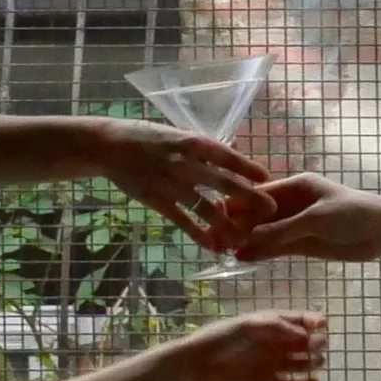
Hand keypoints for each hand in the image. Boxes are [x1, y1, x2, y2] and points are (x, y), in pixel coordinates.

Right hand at [89, 119, 267, 246]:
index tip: (267, 178)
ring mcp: (171, 184)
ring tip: (244, 239)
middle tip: (271, 209)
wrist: (109, 146)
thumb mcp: (177, 134)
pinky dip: (198, 234)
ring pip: (206, 208)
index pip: (227, 156)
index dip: (248, 168)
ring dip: (227, 225)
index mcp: (193, 143)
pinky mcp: (157, 201)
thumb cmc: (147, 137)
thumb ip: (202, 148)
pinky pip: (183, 221)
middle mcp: (185, 163)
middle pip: (224, 183)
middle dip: (250, 197)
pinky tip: (212, 245)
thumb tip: (232, 152)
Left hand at [182, 311, 328, 380]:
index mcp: (272, 325)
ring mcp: (274, 364)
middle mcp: (277, 344)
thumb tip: (305, 336)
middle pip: (307, 343)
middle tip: (314, 345)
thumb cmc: (221, 338)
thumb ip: (277, 327)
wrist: (198, 365)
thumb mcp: (248, 325)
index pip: (300, 320)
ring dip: (314, 362)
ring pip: (304, 364)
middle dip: (316, 342)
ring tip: (315, 362)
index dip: (314, 321)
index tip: (322, 323)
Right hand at [230, 174, 380, 262]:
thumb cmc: (353, 215)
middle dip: (236, 225)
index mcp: (296, 186)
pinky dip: (260, 252)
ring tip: (221, 251)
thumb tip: (249, 238)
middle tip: (214, 239)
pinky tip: (242, 258)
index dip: (237, 206)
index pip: (258, 195)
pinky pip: (276, 247)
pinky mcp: (303, 243)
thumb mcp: (316, 220)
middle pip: (257, 215)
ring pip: (264, 233)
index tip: (216, 217)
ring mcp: (296, 224)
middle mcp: (292, 204)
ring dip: (245, 241)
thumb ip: (283, 230)